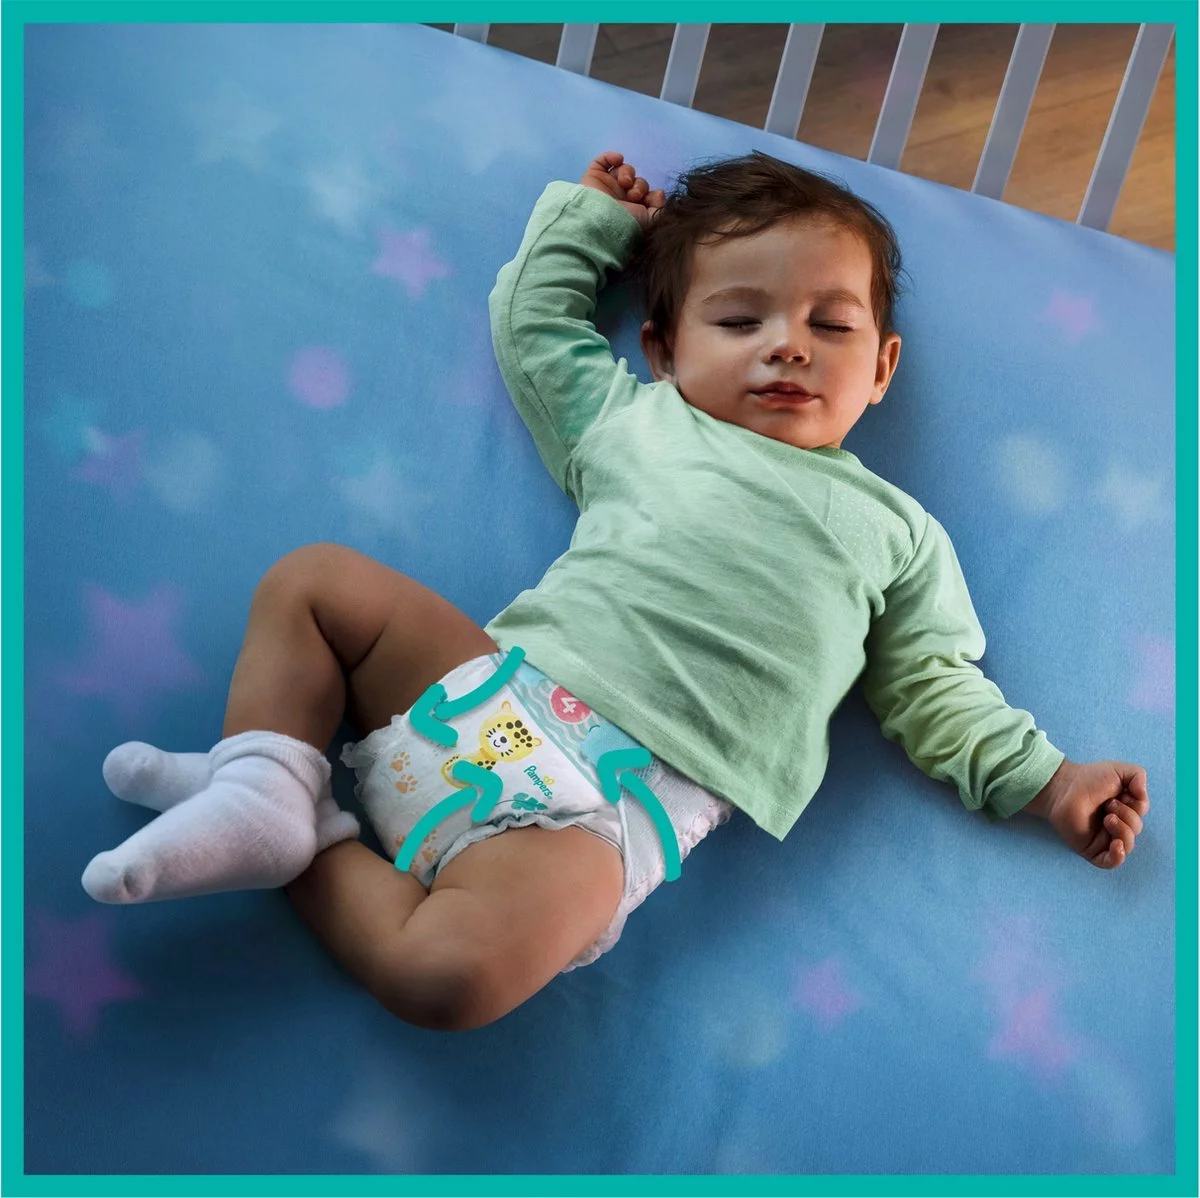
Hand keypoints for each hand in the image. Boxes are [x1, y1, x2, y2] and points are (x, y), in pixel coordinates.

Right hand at [579, 151, 665, 230]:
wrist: (601, 221)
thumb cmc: (625, 223)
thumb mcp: (650, 221)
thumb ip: (659, 208)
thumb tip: (659, 193)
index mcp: (632, 210)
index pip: (647, 195)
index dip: (651, 194)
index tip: (650, 198)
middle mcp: (620, 198)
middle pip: (637, 182)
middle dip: (639, 186)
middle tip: (633, 195)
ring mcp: (607, 187)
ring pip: (624, 170)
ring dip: (628, 173)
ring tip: (624, 183)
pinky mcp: (594, 176)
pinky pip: (603, 160)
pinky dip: (611, 157)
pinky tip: (617, 160)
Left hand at [1029, 759, 1149, 869]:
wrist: (1063, 787)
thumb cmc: (1088, 778)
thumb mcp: (1119, 770)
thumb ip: (1138, 776)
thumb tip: (1142, 794)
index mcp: (1124, 808)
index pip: (1141, 814)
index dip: (1135, 804)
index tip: (1119, 793)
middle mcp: (1116, 825)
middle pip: (1136, 829)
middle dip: (1127, 815)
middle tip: (1108, 804)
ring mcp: (1104, 839)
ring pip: (1128, 845)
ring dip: (1123, 830)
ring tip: (1107, 817)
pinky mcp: (1091, 849)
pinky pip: (1111, 863)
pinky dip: (1118, 857)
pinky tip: (1117, 845)